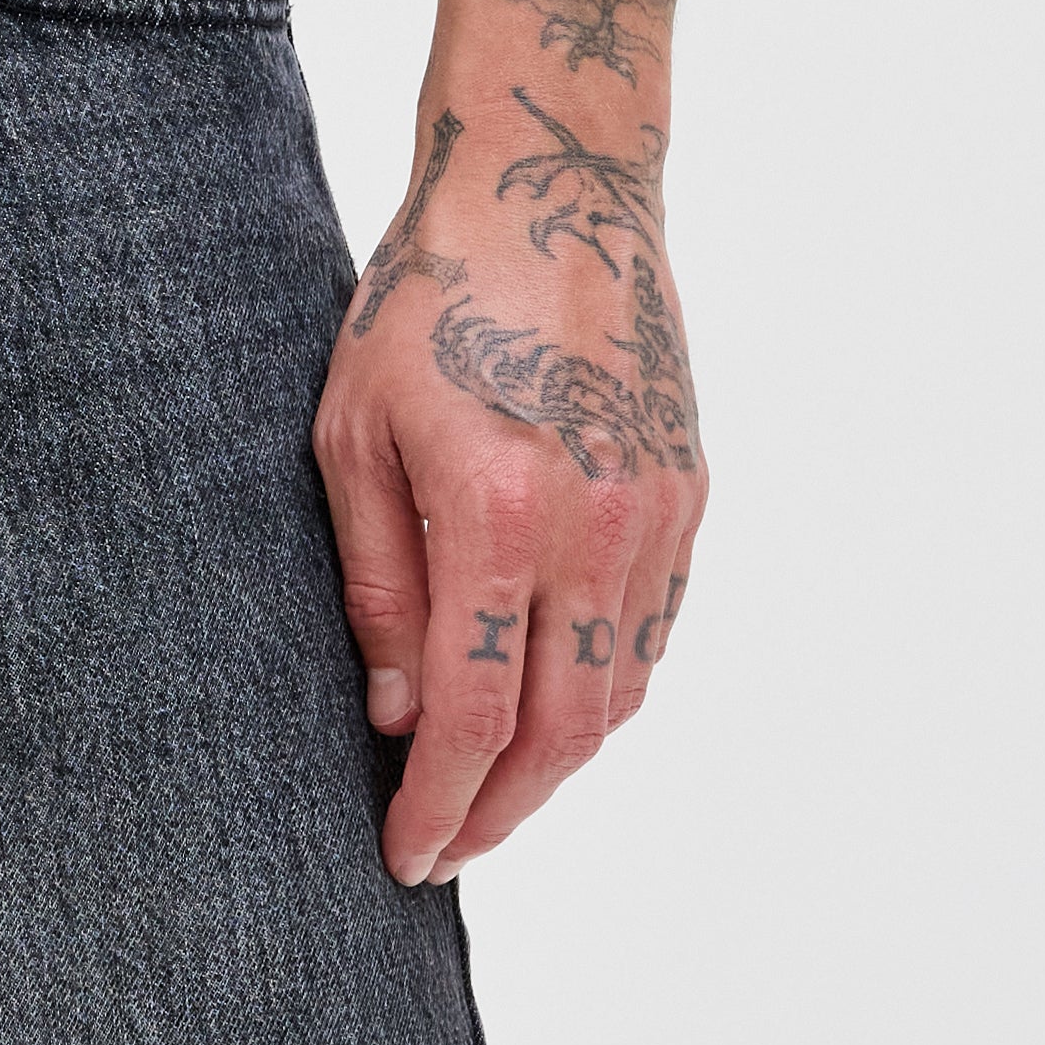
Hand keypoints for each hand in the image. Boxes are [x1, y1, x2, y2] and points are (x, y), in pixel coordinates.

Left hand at [311, 82, 706, 881]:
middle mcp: (595, 527)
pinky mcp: (691, 496)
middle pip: (563, 735)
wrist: (551, 187)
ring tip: (490, 788)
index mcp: (496, 512)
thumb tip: (397, 716)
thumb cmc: (427, 298)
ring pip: (620, 695)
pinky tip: (552, 699)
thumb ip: (376, 583)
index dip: (438, 805)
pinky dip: (604, 689)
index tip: (404, 857)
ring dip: (558, 763)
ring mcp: (657, 515)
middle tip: (446, 848)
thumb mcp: (352, 430)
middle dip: (501, 813)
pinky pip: (653, 633)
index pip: (474, 716)